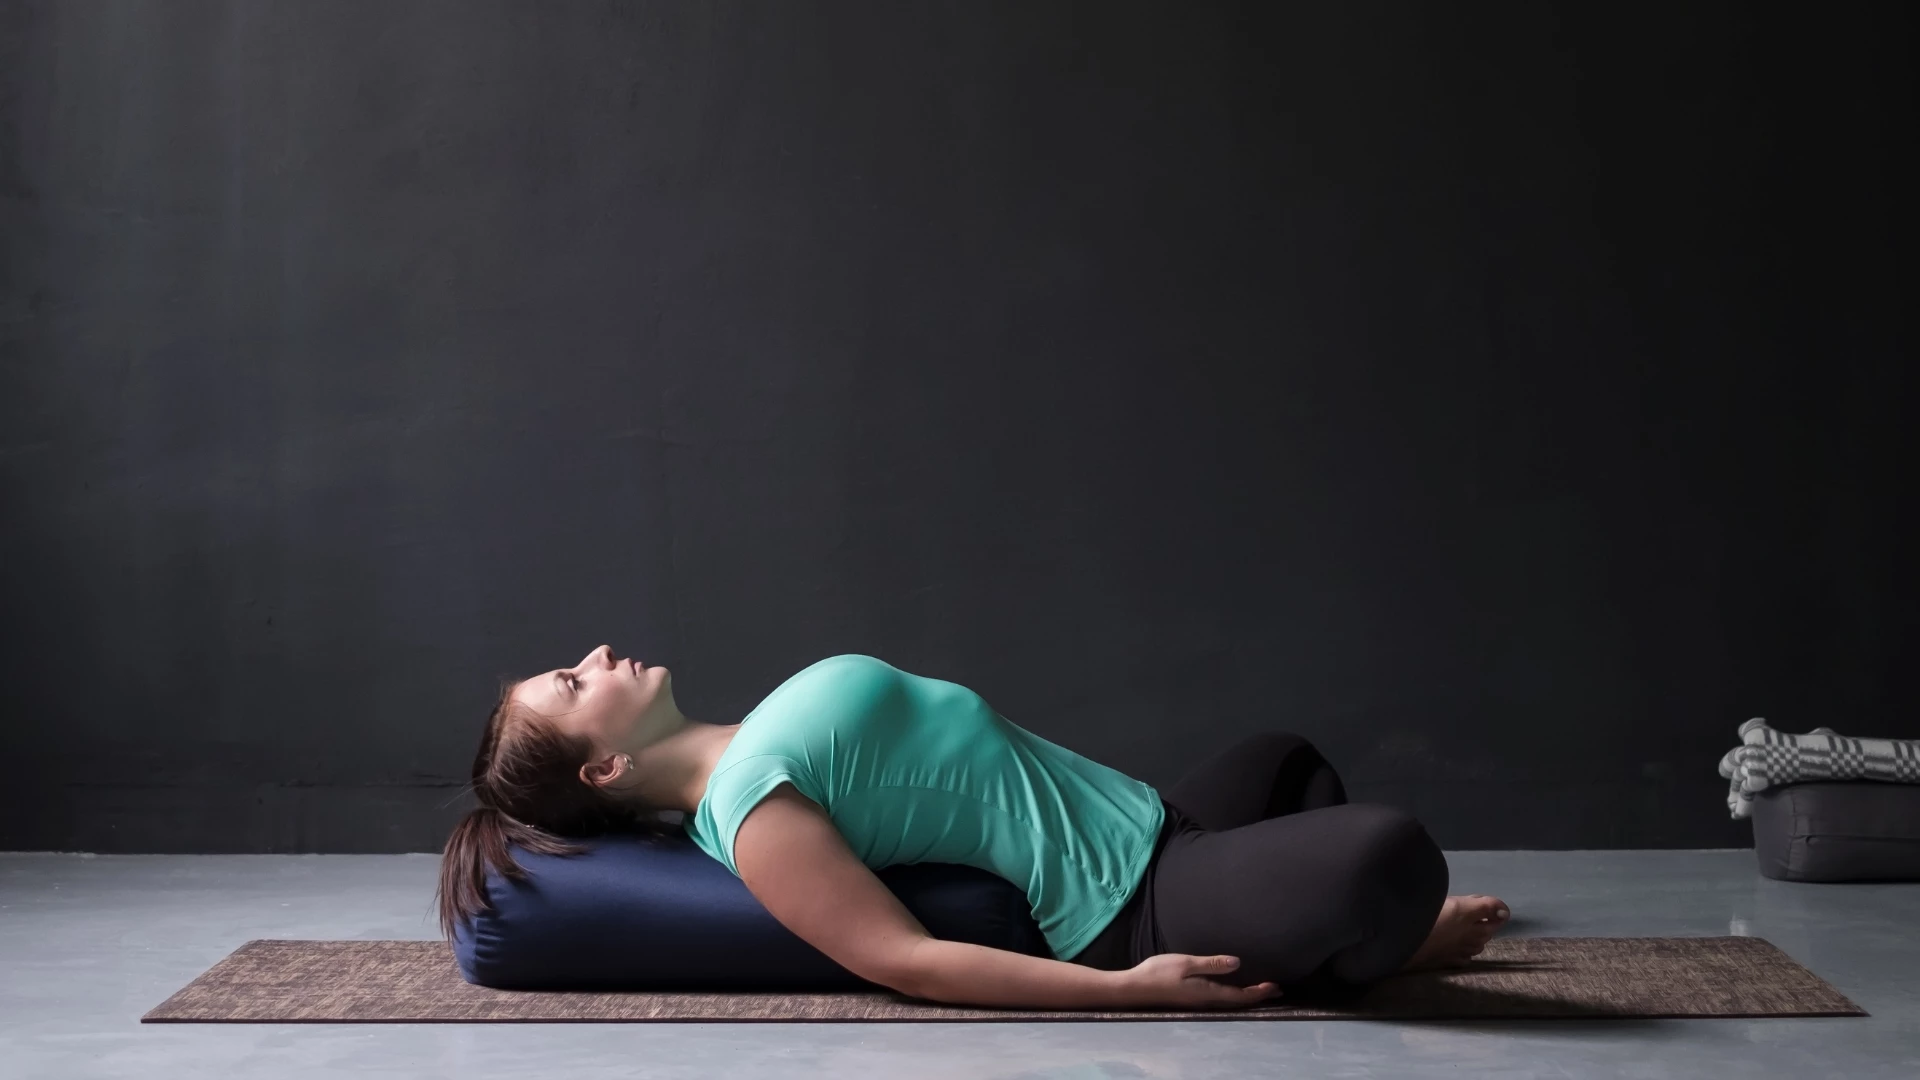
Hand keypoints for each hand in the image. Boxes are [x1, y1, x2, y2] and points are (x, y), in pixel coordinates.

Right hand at [1119, 953, 1281, 1009]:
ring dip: (1246, 996)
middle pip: (1238, 1001)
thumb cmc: (1159, 973)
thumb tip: (1238, 963)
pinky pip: (1220, 998)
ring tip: (1259, 990)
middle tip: (1276, 990)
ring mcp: (1198, 1001)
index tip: (1275, 985)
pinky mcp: (1191, 999)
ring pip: (1230, 1001)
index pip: (1241, 995)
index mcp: (1209, 992)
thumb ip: (1212, 964)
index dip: (1259, 992)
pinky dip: (1233, 994)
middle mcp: (1207, 1000)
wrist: (1134, 989)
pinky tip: (1231, 987)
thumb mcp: (1187, 963)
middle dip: (1258, 996)